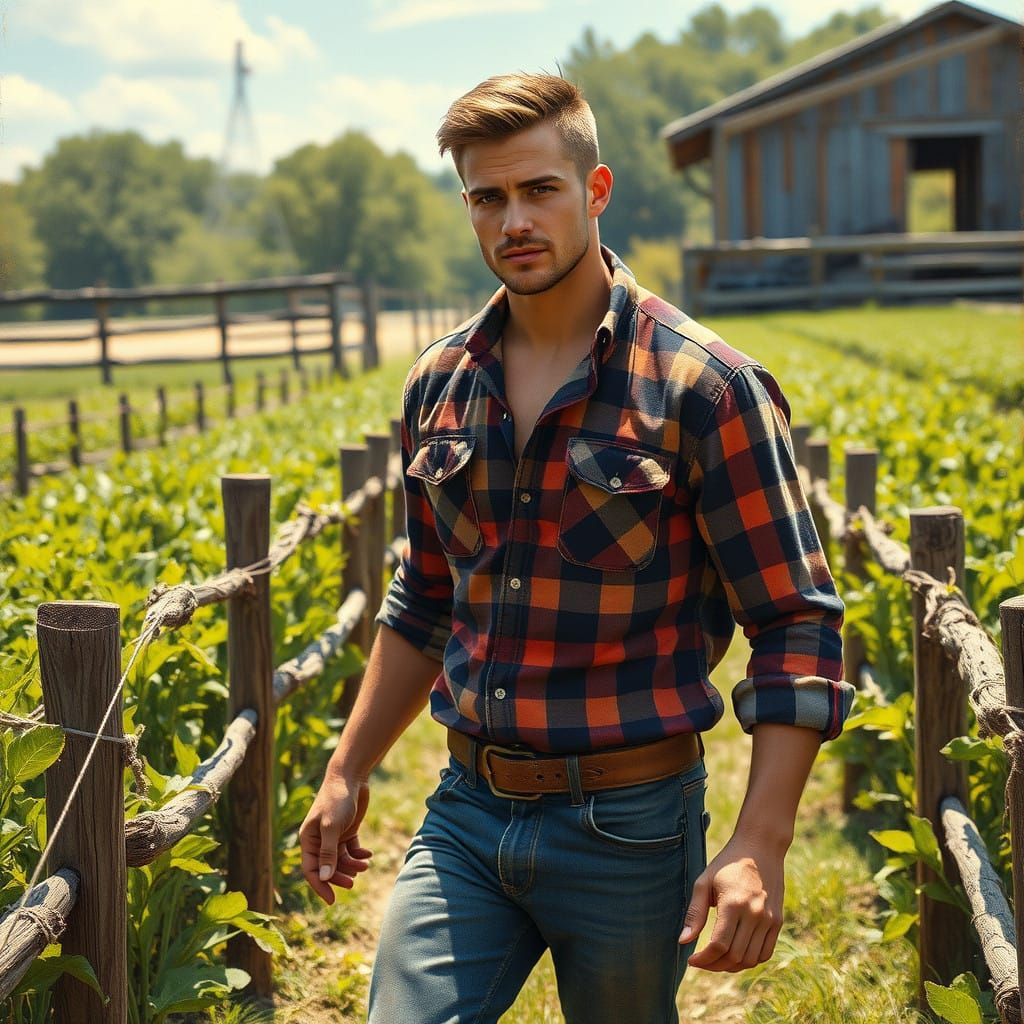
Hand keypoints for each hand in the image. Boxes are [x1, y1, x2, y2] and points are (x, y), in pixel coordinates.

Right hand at [299, 770, 372, 903]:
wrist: (351, 776)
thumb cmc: (337, 799)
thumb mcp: (332, 826)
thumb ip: (328, 853)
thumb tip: (324, 878)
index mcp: (308, 839)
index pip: (310, 870)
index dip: (320, 886)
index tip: (331, 900)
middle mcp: (319, 840)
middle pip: (327, 867)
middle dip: (339, 876)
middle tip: (352, 883)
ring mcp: (333, 836)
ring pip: (341, 860)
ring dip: (352, 865)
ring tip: (364, 865)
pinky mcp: (347, 831)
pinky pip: (351, 850)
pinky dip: (359, 854)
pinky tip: (368, 855)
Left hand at [678, 835, 784, 971]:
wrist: (760, 847)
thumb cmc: (727, 864)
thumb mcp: (705, 882)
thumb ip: (695, 913)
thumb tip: (683, 942)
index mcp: (733, 903)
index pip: (718, 945)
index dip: (703, 959)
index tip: (692, 960)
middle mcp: (754, 914)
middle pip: (734, 956)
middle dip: (714, 965)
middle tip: (701, 961)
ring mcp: (769, 919)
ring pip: (750, 959)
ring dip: (731, 966)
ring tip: (716, 960)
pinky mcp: (778, 921)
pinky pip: (765, 953)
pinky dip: (750, 960)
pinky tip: (736, 954)